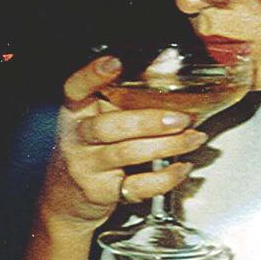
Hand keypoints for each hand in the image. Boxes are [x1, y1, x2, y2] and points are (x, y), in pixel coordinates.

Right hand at [38, 55, 208, 231]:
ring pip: (127, 154)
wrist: (67, 197)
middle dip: (148, 121)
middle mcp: (76, 138)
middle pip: (107, 127)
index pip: (75, 89)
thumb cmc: (90, 148)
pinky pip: (137, 187)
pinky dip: (165, 178)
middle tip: (181, 118)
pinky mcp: (102, 192)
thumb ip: (125, 96)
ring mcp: (86, 167)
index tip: (114, 62)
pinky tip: (182, 167)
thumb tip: (167, 64)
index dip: (92, 75)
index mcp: (75, 112)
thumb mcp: (97, 119)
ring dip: (167, 146)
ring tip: (193, 138)